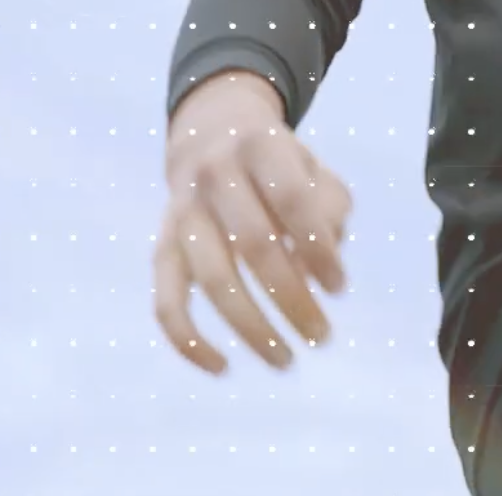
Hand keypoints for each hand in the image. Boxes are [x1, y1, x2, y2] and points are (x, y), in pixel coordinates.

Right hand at [154, 70, 351, 374]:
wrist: (209, 134)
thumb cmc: (279, 166)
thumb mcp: (314, 169)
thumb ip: (329, 211)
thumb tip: (315, 277)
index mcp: (261, 147)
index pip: (293, 201)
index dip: (318, 248)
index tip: (339, 289)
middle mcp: (215, 175)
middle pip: (254, 246)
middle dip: (293, 299)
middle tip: (322, 338)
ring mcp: (183, 212)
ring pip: (212, 279)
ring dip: (251, 327)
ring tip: (285, 361)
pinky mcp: (162, 245)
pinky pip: (166, 300)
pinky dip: (188, 340)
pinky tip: (221, 367)